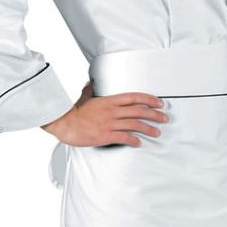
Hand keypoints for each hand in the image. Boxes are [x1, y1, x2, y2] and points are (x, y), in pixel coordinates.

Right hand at [41, 80, 167, 147]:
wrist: (62, 122)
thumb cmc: (72, 111)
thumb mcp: (84, 97)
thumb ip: (90, 91)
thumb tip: (91, 84)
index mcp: (109, 100)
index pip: (134, 97)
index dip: (149, 99)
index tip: (159, 103)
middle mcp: (112, 111)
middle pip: (139, 111)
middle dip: (154, 114)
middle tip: (164, 118)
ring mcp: (109, 123)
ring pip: (134, 124)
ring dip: (148, 128)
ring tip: (157, 132)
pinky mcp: (105, 135)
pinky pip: (124, 138)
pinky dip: (133, 140)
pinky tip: (139, 143)